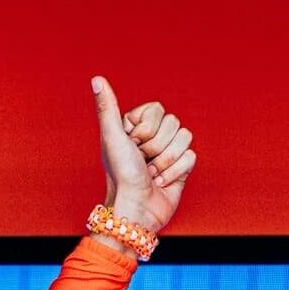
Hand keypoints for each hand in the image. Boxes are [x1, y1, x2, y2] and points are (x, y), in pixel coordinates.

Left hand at [93, 76, 194, 233]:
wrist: (135, 211)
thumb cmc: (121, 175)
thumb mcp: (112, 138)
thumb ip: (107, 108)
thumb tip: (96, 79)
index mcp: (133, 128)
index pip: (157, 109)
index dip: (146, 128)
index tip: (131, 144)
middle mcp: (150, 138)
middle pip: (173, 122)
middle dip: (156, 146)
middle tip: (141, 163)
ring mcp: (166, 152)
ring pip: (186, 137)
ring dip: (166, 160)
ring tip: (150, 174)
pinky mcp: (180, 167)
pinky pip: (192, 156)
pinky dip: (176, 172)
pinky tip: (161, 183)